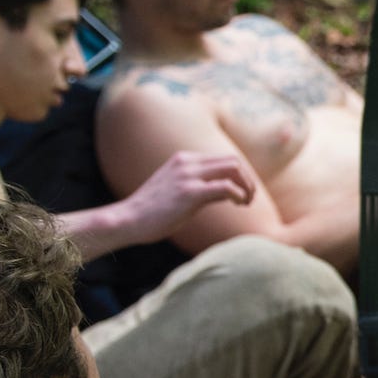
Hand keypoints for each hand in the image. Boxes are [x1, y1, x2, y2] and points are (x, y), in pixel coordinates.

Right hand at [118, 151, 256, 242]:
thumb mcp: (175, 188)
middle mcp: (187, 162)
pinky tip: (239, 205)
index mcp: (184, 159)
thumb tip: (221, 190)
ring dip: (247, 186)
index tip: (244, 192)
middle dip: (248, 179)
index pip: (224, 158)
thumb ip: (195, 183)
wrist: (127, 220)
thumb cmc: (151, 211)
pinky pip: (226, 187)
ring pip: (233, 169)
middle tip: (250, 198)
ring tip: (246, 202)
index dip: (241, 174)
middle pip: (233, 160)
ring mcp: (188, 175)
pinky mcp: (189, 192)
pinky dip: (239, 195)